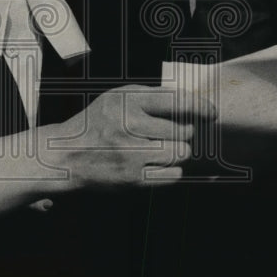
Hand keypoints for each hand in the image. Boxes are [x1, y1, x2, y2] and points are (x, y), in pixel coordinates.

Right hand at [43, 84, 214, 188]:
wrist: (66, 155)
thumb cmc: (97, 123)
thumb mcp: (117, 98)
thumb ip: (151, 97)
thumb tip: (191, 104)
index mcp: (127, 100)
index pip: (177, 101)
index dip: (200, 107)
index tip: (211, 113)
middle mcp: (129, 125)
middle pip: (182, 131)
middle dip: (184, 133)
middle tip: (174, 134)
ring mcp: (131, 154)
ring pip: (179, 153)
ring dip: (177, 151)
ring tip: (162, 149)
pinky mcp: (133, 178)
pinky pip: (173, 175)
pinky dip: (171, 170)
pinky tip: (158, 164)